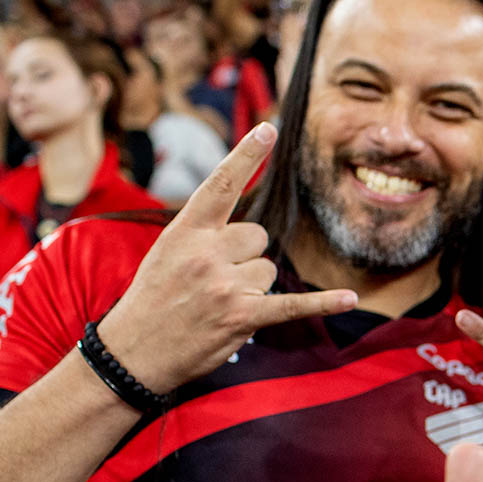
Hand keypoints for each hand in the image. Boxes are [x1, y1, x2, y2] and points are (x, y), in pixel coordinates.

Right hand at [97, 124, 356, 392]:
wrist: (132, 352)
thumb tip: (253, 232)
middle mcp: (206, 252)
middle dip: (245, 258)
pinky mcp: (242, 317)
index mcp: (185, 231)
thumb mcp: (167, 252)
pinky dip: (322, 303)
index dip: (246, 155)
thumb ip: (205, 234)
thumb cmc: (153, 299)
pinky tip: (350, 299)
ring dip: (253, 288)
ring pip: (268, 271)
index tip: (269, 129)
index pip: (221, 185)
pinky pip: (292, 304)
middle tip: (212, 282)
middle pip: (258, 236)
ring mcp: (224, 285)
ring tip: (218, 304)